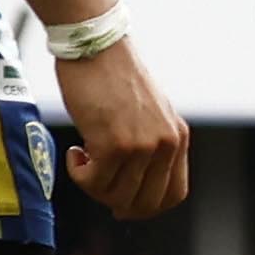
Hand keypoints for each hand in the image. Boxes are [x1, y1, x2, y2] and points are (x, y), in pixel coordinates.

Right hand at [55, 36, 188, 220]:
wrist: (96, 47)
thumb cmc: (113, 79)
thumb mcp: (147, 115)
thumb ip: (149, 147)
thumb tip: (131, 190)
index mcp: (178, 138)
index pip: (174, 195)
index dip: (147, 207)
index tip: (122, 204)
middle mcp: (166, 144)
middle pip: (145, 203)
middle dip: (115, 202)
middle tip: (94, 181)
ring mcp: (142, 146)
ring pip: (116, 196)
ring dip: (92, 185)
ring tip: (84, 157)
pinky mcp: (114, 144)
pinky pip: (93, 182)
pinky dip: (78, 174)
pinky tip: (76, 152)